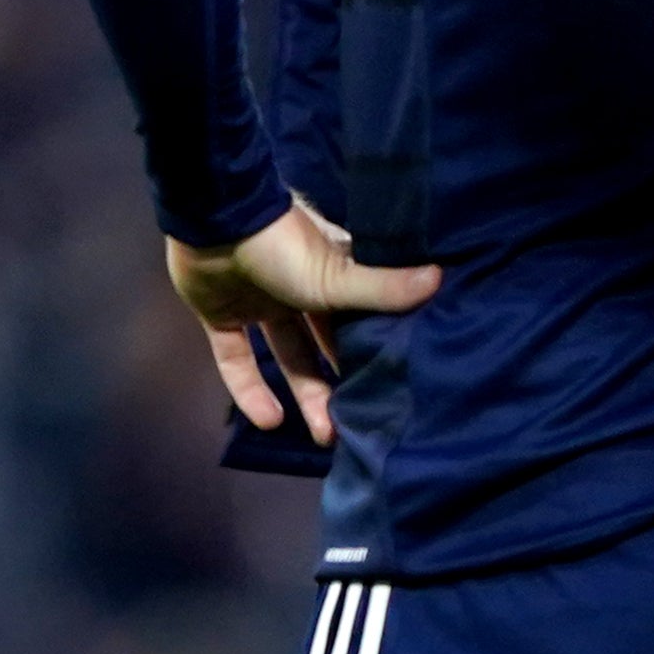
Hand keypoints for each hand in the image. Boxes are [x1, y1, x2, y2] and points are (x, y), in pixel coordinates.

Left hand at [166, 201, 441, 438]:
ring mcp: (257, 303)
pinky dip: (250, 390)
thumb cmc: (281, 247)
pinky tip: (270, 422)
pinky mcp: (220, 316)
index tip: (389, 385)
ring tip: (324, 434)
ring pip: (287, 355)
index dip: (371, 350)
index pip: (357, 318)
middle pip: (322, 345)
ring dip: (304, 393)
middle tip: (355, 424)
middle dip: (339, 383)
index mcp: (328, 275)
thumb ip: (383, 288)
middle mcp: (296, 289)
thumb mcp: (336, 276)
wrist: (212, 220)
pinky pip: (237, 360)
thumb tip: (440, 278)